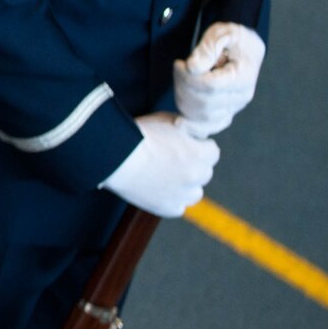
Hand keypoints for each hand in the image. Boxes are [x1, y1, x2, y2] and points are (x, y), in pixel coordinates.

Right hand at [99, 112, 220, 216]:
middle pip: (205, 172)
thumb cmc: (138, 135)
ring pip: (194, 193)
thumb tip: (189, 133)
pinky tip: (158, 188)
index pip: (212, 151)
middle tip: (173, 159)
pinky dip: (171, 200)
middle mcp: (195, 176)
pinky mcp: (167, 208)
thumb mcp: (166, 120)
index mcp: (199, 154)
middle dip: (193, 165)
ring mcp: (182, 194)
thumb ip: (184, 129)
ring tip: (166, 176)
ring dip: (186, 185)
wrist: (114, 156)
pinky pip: (177, 207)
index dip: (199, 146)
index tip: (186, 144)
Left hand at [173, 22, 264, 137]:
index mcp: (243, 77)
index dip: (187, 77)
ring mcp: (234, 107)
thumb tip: (193, 67)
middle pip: (203, 103)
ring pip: (202, 116)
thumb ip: (207, 49)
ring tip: (182, 79)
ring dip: (183, 99)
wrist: (246, 47)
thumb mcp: (222, 33)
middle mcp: (241, 97)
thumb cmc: (233, 39)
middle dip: (183, 86)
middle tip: (179, 68)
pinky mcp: (226, 112)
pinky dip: (193, 125)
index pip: (209, 86)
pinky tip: (180, 122)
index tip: (180, 63)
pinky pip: (209, 126)